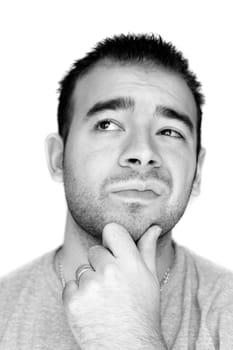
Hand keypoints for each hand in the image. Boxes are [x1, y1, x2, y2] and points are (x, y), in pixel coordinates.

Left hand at [62, 223, 165, 349]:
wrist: (128, 349)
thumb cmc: (141, 313)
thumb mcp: (150, 280)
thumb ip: (147, 250)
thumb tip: (154, 227)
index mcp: (131, 263)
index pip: (112, 230)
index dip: (111, 239)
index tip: (113, 250)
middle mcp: (110, 271)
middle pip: (95, 251)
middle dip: (101, 265)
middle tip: (112, 287)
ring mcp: (90, 286)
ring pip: (82, 269)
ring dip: (89, 282)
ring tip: (103, 301)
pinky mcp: (73, 301)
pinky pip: (70, 286)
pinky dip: (77, 296)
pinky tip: (92, 309)